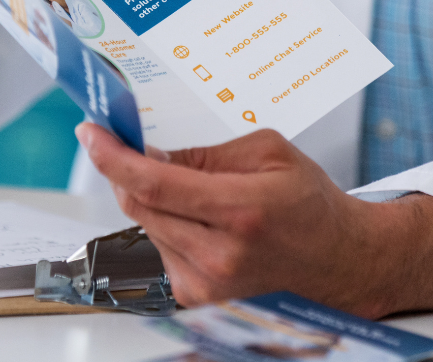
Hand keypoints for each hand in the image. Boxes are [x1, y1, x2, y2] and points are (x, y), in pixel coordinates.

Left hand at [76, 124, 432, 317]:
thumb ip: (205, 153)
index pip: (154, 182)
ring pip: (147, 225)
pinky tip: (201, 221)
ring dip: (152, 199)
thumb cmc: (311, 206)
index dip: (113, 156)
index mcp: (241, 211)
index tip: (91, 135)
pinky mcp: (198, 298)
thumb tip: (151, 153)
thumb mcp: (268, 154)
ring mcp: (207, 283)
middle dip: (127, 170)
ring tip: (195, 191)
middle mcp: (220, 254)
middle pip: (140, 204)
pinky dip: (168, 225)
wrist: (341, 262)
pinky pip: (161, 249)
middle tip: (126, 145)